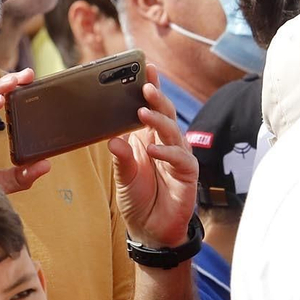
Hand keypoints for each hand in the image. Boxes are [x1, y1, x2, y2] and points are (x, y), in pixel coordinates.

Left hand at [107, 63, 198, 248]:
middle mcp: (166, 143)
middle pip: (165, 114)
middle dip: (156, 97)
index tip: (145, 69)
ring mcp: (178, 158)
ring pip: (173, 132)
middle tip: (144, 85)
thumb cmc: (138, 198)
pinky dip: (166, 152)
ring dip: (159, 120)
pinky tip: (152, 149)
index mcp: (150, 138)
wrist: (151, 230)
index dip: (151, 88)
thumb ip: (121, 157)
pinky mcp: (187, 175)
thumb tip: (113, 139)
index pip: (152, 108)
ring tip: (142, 111)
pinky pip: (179, 159)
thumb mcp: (123, 176)